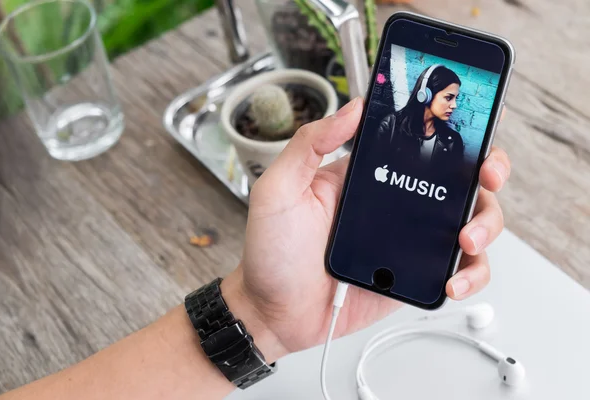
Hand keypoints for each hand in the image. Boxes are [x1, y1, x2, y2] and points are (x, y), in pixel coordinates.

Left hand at [221, 97, 510, 361]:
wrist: (275, 313)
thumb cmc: (272, 253)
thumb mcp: (278, 190)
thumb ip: (309, 145)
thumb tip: (352, 108)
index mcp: (366, 174)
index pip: (417, 140)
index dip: (452, 128)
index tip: (470, 123)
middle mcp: (393, 201)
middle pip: (457, 178)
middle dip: (486, 172)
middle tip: (486, 177)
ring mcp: (408, 238)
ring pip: (468, 220)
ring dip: (484, 225)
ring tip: (465, 240)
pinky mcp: (414, 273)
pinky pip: (457, 268)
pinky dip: (470, 273)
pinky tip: (454, 280)